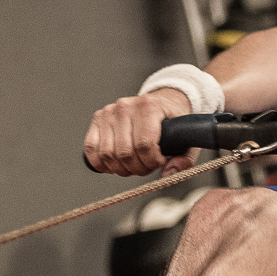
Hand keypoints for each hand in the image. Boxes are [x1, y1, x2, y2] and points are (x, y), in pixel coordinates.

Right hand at [84, 89, 199, 176]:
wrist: (161, 102)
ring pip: (108, 154)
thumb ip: (183, 159)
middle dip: (138, 168)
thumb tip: (169, 173)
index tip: (158, 162)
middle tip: (146, 167)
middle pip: (125, 153)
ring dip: (121, 168)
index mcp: (149, 106)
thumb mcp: (185, 138)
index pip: (144, 145)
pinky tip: (114, 165)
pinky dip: (101, 163)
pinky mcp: (98, 119)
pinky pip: (91, 149)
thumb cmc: (172, 121)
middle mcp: (126, 106)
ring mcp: (109, 112)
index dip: (152, 162)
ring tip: (133, 165)